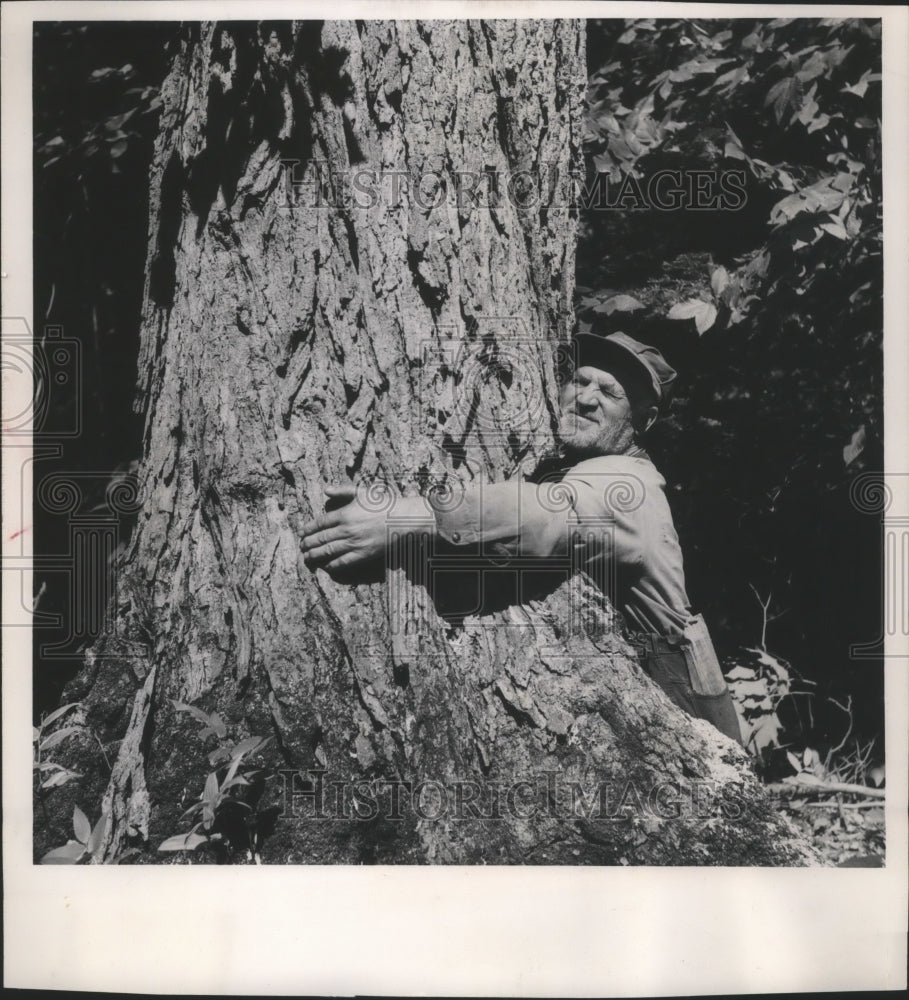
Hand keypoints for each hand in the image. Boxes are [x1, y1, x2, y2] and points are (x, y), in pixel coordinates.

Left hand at [301, 483, 427, 576]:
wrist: (403, 519)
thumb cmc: (384, 504)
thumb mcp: (363, 492)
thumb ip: (343, 490)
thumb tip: (326, 490)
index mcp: (345, 514)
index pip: (320, 523)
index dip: (308, 529)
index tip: (301, 533)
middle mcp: (347, 529)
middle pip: (321, 538)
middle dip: (308, 543)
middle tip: (301, 547)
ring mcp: (354, 543)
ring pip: (329, 551)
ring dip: (316, 555)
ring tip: (307, 557)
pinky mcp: (363, 554)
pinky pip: (344, 562)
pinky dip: (333, 565)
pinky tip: (327, 566)